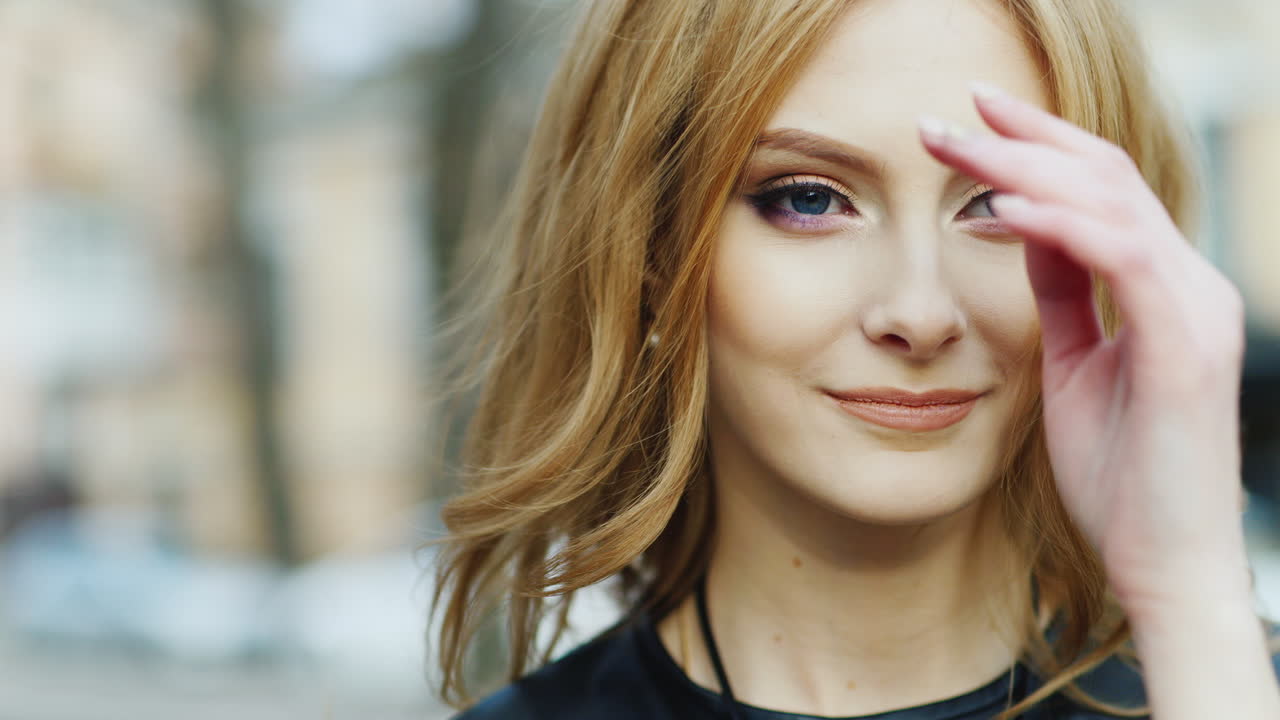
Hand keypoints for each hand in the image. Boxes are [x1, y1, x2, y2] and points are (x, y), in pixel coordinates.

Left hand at [917, 82, 1250, 612]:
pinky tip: (996, 209)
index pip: (1106, 190)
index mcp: (1166, 289)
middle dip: (1023, 138)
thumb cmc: (1120, 477)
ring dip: (1022, 167)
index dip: (1040, 148)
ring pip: (1111, 201)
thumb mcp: (1075, 367)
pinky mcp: (1186, 346)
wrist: (1164, 564)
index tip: (972, 124)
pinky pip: (1119, 257)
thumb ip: (1062, 296)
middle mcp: (1191, 284)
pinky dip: (1055, 224)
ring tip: (954, 148)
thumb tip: (1024, 229)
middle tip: (947, 114)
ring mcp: (1196, 310)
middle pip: (1107, 176)